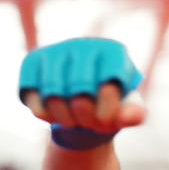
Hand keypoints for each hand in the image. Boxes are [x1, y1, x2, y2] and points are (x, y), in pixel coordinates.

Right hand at [19, 38, 144, 147]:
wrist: (85, 99)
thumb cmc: (112, 103)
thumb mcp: (128, 109)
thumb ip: (134, 114)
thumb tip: (128, 117)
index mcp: (114, 52)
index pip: (109, 87)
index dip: (107, 113)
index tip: (108, 121)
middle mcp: (84, 45)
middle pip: (81, 92)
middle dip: (87, 118)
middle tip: (91, 124)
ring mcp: (56, 50)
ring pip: (53, 95)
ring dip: (66, 119)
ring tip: (75, 122)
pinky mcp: (33, 61)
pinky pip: (32, 95)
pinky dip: (45, 114)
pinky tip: (56, 114)